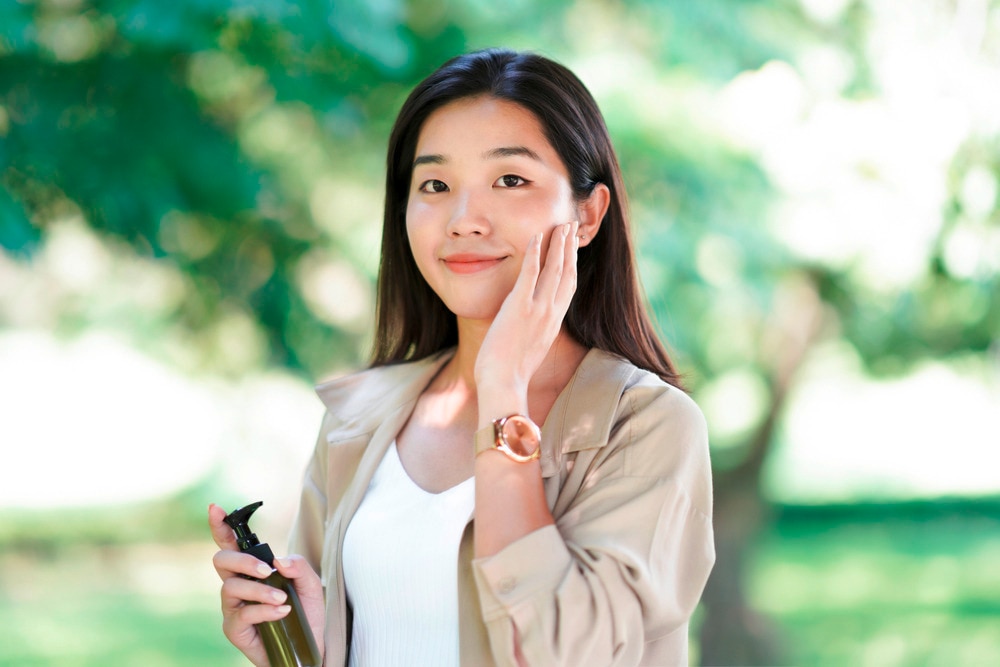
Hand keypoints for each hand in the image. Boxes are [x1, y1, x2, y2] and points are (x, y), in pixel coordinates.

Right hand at [208, 504, 325, 665]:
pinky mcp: (234, 629)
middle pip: (221, 561)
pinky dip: (264, 610)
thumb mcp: (310, 585)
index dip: (221, 526)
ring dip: (260, 591)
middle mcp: (237, 585)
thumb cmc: (305, 613)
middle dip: (243, 561)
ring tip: (283, 600)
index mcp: (252, 569)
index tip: (215, 508)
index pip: (231, 544)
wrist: (309, 648)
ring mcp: (233, 607)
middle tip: (267, 571)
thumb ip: (298, 567)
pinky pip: (242, 614)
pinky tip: (282, 612)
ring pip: (230, 587)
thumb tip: (279, 561)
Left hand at [475, 220, 578, 400]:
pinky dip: (535, 253)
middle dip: (571, 248)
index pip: (568, 288)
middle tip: (572, 226)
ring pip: (555, 270)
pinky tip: (537, 237)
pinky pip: (530, 274)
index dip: (572, 265)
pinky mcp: (520, 308)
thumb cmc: (509, 374)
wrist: (504, 384)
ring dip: (559, 244)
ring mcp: (538, 310)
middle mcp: (551, 314)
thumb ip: (533, 331)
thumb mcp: (528, 348)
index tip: (573, 248)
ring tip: (562, 225)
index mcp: (553, 323)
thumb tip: (527, 323)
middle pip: (568, 273)